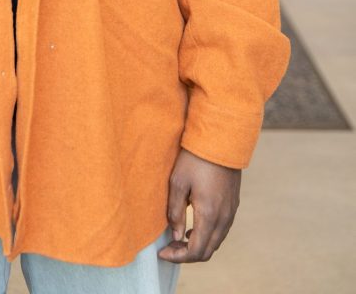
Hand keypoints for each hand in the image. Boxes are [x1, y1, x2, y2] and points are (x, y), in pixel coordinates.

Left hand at [157, 147, 240, 262]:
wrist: (221, 139)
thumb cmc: (195, 158)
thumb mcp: (177, 182)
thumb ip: (175, 212)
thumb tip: (175, 236)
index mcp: (209, 214)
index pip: (196, 251)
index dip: (178, 257)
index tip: (163, 252)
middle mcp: (224, 218)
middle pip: (207, 251)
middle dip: (187, 254)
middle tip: (169, 247)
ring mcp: (231, 212)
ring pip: (216, 242)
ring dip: (198, 245)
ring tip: (178, 238)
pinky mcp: (233, 204)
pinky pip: (221, 230)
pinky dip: (208, 236)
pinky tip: (194, 227)